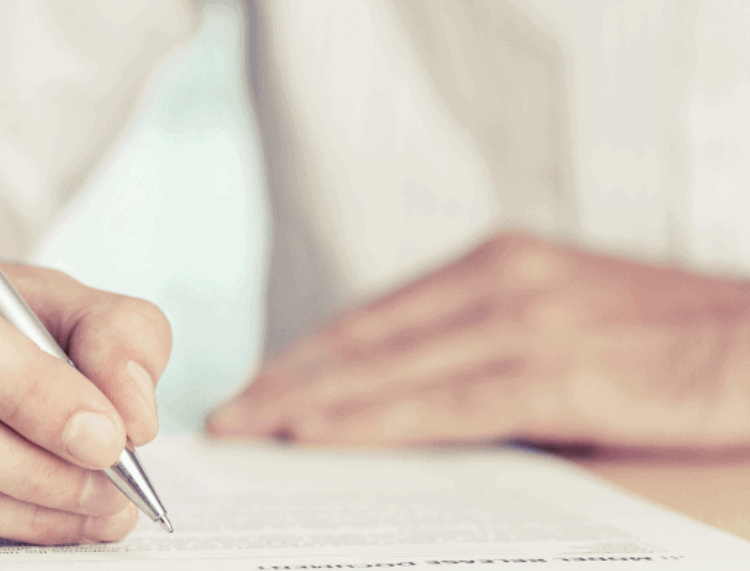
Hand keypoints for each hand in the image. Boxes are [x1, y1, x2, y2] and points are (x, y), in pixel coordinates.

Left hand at [208, 232, 749, 451]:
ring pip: (384, 368)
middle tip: (227, 416)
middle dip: (285, 381)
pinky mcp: (559, 372)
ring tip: (247, 430)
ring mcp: (527, 322)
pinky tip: (318, 436)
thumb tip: (408, 403)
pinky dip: (371, 421)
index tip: (255, 387)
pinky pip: (443, 405)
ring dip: (305, 402)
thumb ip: (486, 352)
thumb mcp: (567, 322)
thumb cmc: (671, 341)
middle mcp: (501, 281)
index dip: (306, 355)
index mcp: (499, 264)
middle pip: (361, 339)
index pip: (373, 316)